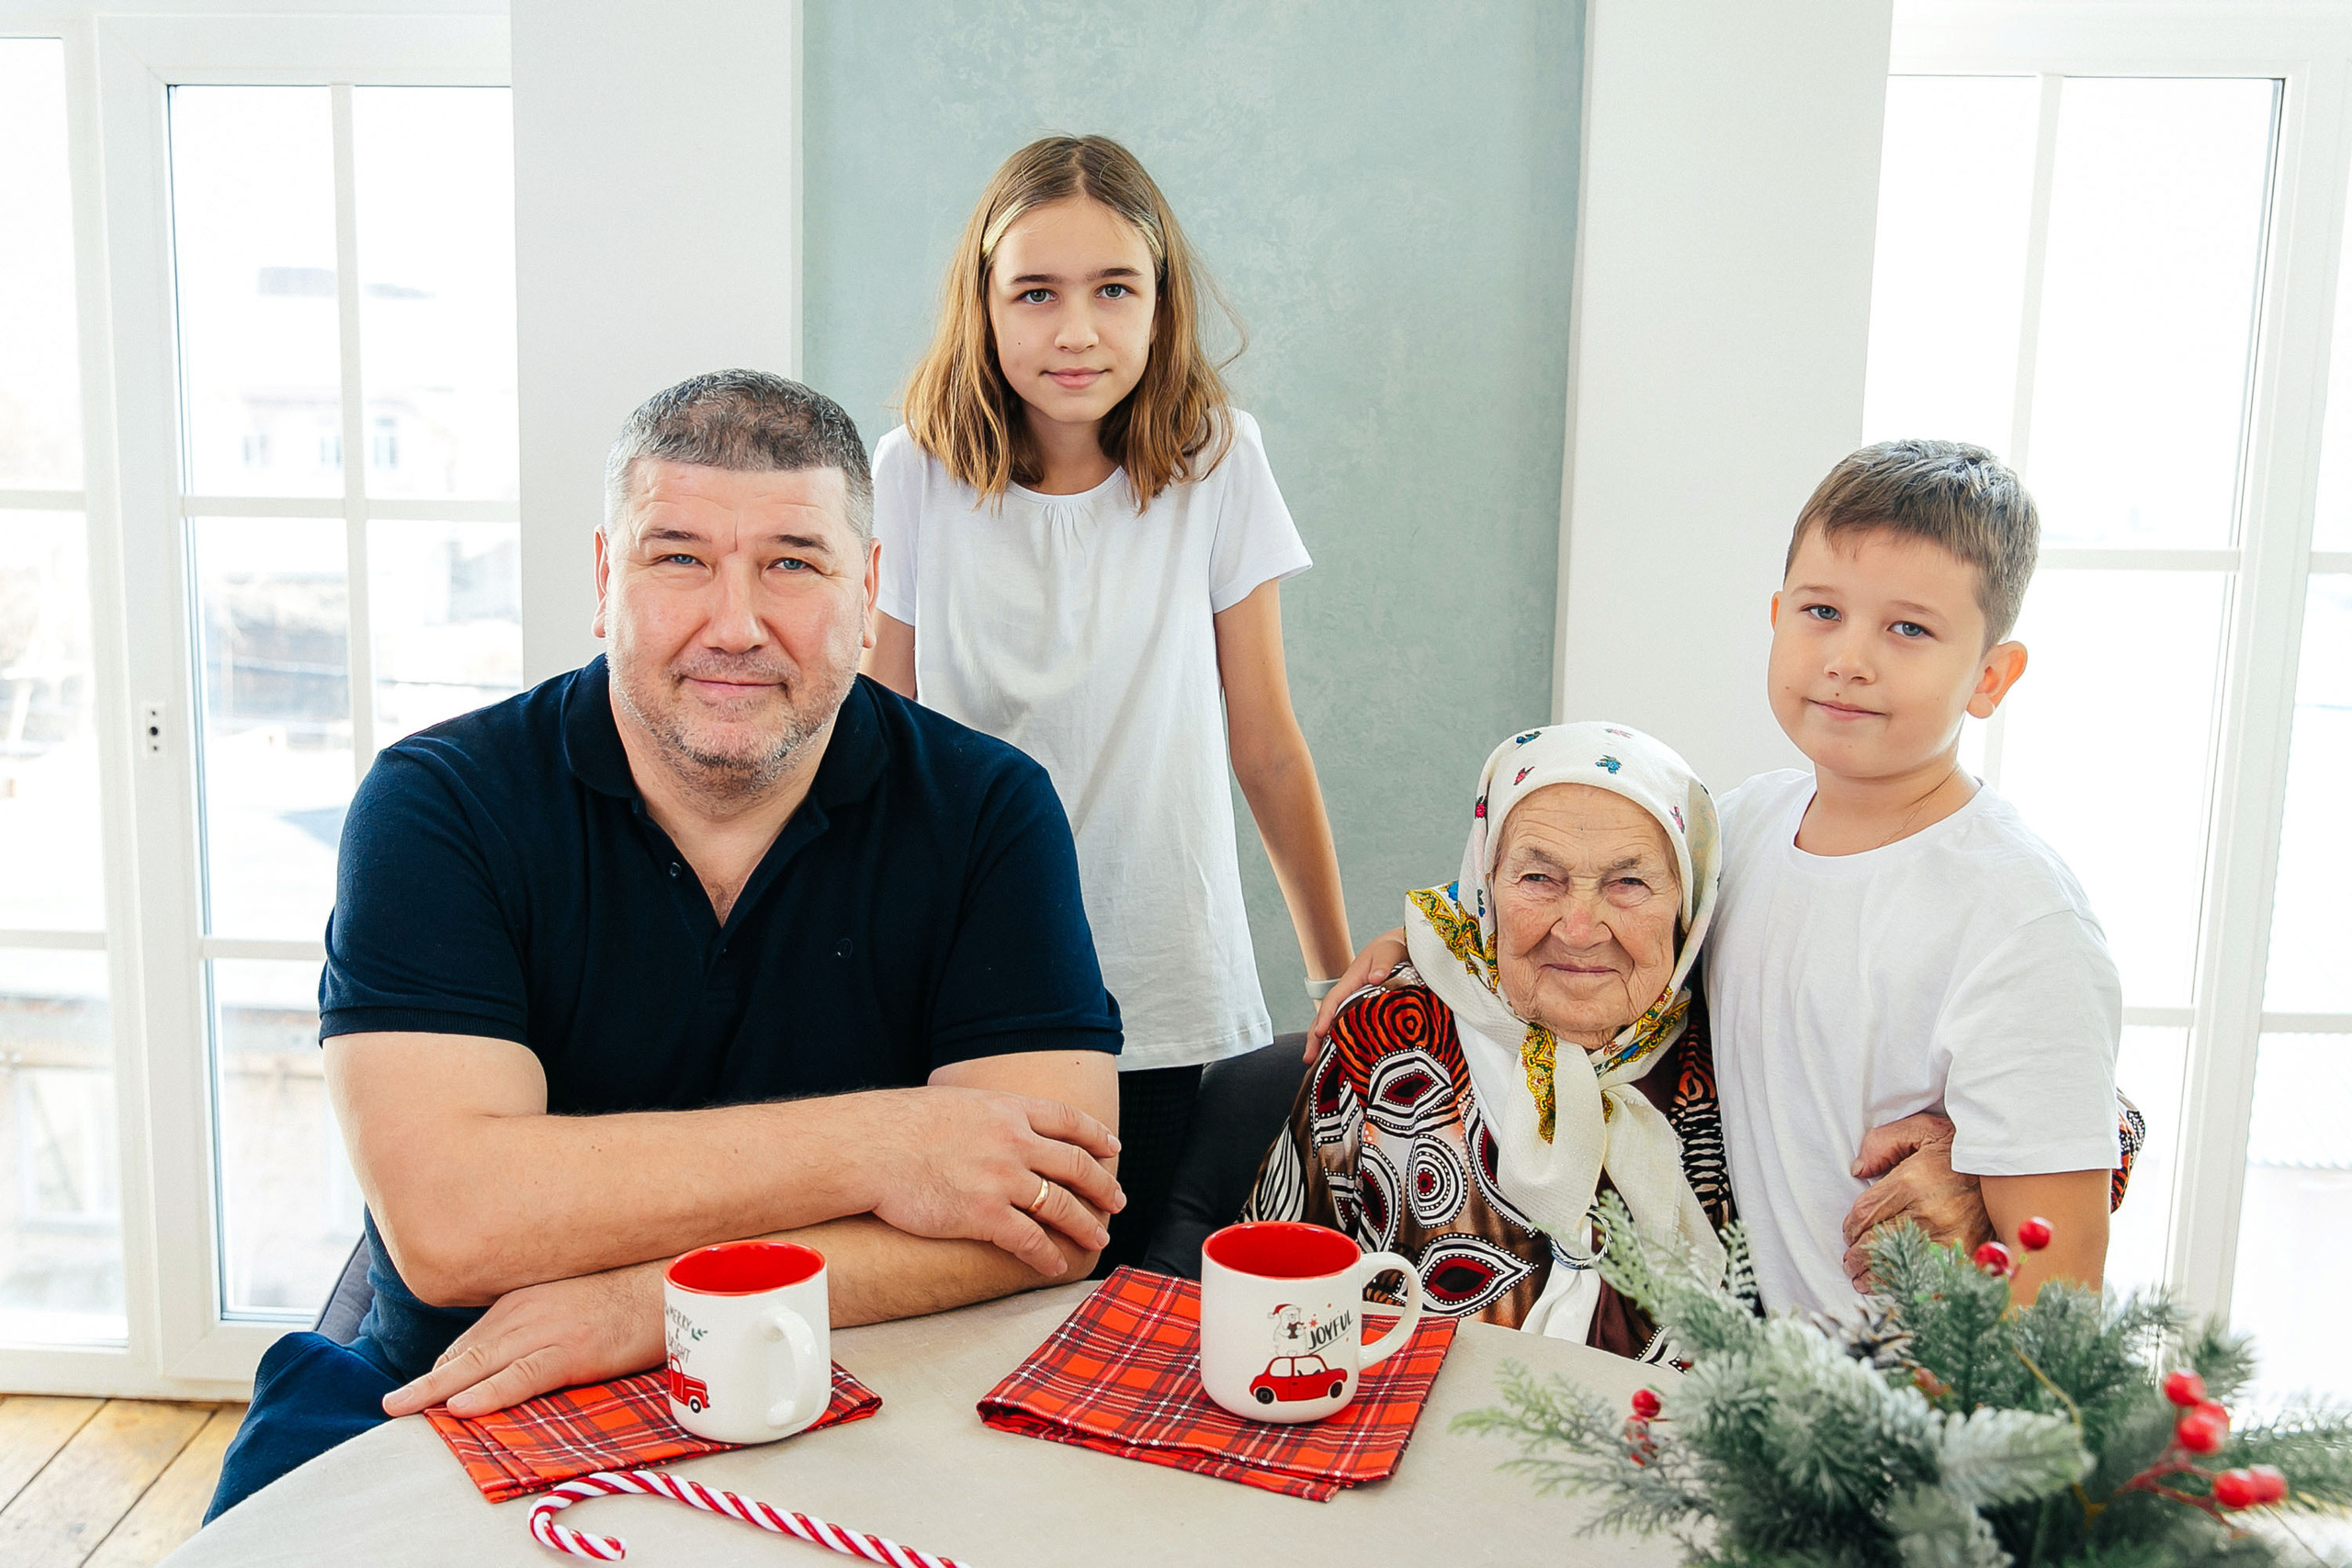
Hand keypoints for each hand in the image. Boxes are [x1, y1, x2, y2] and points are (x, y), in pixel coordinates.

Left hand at [382, 1265, 659, 1418]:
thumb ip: (534, 1323)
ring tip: (403, 1409)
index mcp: (520, 1302)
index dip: (443, 1373)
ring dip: (438, 1391)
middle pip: (462, 1354)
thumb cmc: (623, 1298)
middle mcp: (523, 1314)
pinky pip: (520, 1377)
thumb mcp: (566, 1303)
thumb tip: (513, 1354)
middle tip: (390, 1404)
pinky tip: (462, 1405)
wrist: (663, 1286)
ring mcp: (544, 1331)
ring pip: (479, 1365)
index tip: (425, 1394)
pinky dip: (488, 1392)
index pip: (470, 1344)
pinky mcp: (570, 1351)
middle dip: (424, 1383)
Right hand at [863, 1087, 1123, 1277]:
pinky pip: (1029, 1239)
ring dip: (1086, 1224)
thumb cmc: (898, 1125)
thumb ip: (985, 1115)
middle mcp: (1014, 1141)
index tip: (1112, 1148)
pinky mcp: (984, 1214)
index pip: (1068, 1119)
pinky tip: (1054, 1264)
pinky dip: (1047, 1254)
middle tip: (1117, 1201)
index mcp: (1008, 1109)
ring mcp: (1002, 1178)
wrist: (869, 1147)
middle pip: (1076, 1164)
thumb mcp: (954, 1104)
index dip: (1096, 1135)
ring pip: (1061, 1205)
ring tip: (1098, 1238)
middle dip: (1103, 1185)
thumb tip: (993, 1124)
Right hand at [1304, 928, 1409, 1060]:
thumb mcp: (1390, 951)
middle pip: (1327, 1015)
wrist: (1400, 947)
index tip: (1320, 1033)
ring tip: (1314, 1064)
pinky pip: (1347, 1024)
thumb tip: (1375, 978)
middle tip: (1308, 1059)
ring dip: (1323, 1042)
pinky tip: (1340, 1057)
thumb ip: (1384, 963)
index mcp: (1352, 980)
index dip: (1325, 1016)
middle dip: (1315, 1037)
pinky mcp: (1362, 1008)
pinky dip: (1340, 1039)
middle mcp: (1349, 992)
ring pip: (1334, 1022)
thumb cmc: (1394, 949)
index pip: (1334, 1000)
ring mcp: (1354, 1001)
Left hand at [1840, 1112, 1992, 1289]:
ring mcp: (1950, 1237)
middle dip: (1857, 1256)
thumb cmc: (1961, 1148)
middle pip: (1877, 1243)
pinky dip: (1907, 1282)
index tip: (1848, 1234)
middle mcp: (1928, 1213)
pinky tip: (1895, 1284)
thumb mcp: (1920, 1129)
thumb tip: (1859, 1169)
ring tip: (1863, 1278)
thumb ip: (1882, 1143)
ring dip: (1876, 1275)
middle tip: (1850, 1263)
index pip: (1865, 1214)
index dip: (1850, 1228)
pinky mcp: (1967, 1253)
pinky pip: (1928, 1274)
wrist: (2010, 1165)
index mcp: (1911, 1183)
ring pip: (1899, 1264)